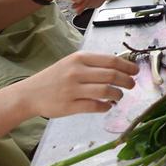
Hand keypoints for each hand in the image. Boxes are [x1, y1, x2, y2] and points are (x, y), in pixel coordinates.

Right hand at [15, 52, 138, 117]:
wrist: (30, 94)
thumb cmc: (54, 77)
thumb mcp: (72, 63)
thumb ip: (93, 64)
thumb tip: (120, 67)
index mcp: (79, 58)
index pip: (110, 60)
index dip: (127, 66)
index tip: (135, 71)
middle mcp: (77, 72)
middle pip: (111, 75)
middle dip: (127, 81)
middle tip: (131, 85)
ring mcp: (73, 89)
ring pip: (106, 91)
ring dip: (118, 94)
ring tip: (119, 96)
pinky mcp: (70, 106)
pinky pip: (95, 106)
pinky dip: (106, 106)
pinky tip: (107, 106)